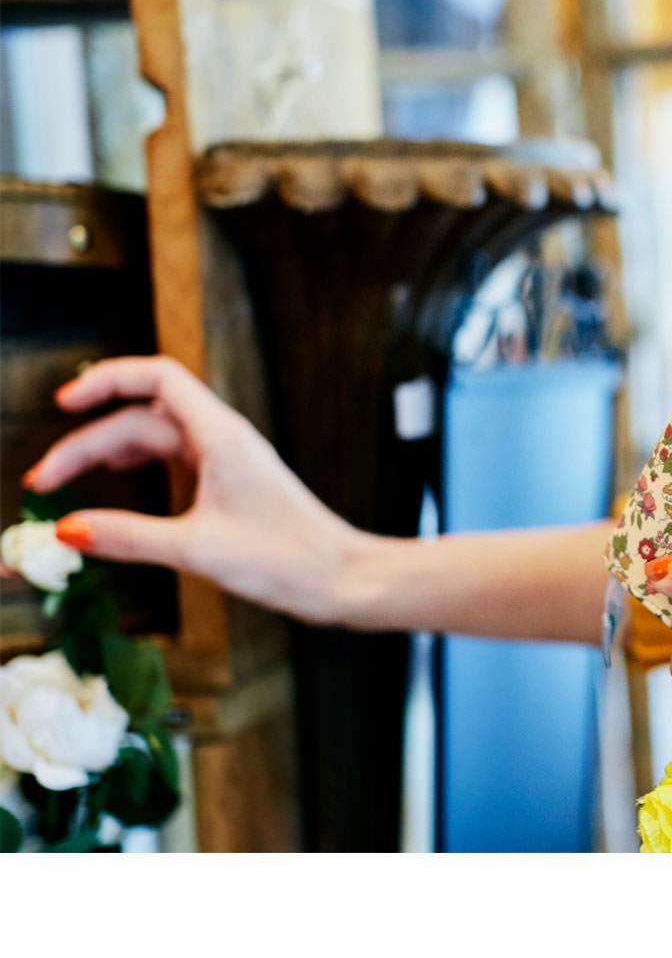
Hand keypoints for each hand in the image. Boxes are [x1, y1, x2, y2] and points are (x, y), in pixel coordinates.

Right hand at [20, 356, 368, 624]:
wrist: (343, 579)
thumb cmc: (289, 560)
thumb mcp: (198, 550)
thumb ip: (130, 537)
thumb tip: (67, 530)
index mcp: (223, 437)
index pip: (158, 379)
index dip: (108, 379)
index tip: (64, 402)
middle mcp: (226, 440)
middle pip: (143, 419)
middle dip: (88, 443)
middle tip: (43, 483)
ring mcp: (230, 461)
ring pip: (158, 439)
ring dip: (110, 452)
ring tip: (66, 479)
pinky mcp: (233, 484)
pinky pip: (176, 460)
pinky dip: (140, 465)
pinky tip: (119, 480)